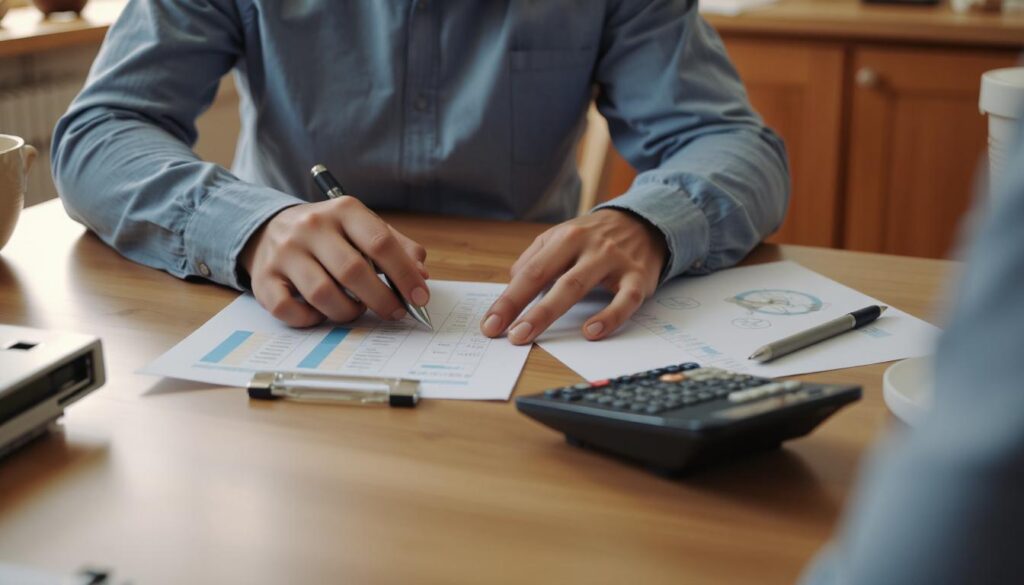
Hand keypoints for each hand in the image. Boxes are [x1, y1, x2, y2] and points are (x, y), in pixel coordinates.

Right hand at [241, 196, 429, 326]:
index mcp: (343, 210)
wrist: (270, 229)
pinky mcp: (263, 278)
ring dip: (348, 311)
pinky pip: (290, 310)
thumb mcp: (363, 228)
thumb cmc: (330, 235)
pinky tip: (321, 313)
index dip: (404, 274)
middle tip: (394, 312)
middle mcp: (311, 227)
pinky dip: (311, 319)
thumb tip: (421, 274)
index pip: (380, 242)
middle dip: (381, 299)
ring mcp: (284, 252)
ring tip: (356, 310)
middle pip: (353, 271)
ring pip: (323, 294)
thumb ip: (397, 247)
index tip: (420, 298)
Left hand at [481, 209, 667, 344]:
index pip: (530, 271)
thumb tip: (512, 286)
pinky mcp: (638, 277)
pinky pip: (624, 300)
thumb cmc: (595, 237)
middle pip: (551, 279)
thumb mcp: (562, 238)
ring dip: (550, 312)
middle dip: (526, 309)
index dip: (508, 300)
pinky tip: (591, 332)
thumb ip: (535, 259)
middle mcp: (588, 246)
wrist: (645, 222)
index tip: (490, 324)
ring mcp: (614, 261)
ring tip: (530, 335)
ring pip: (579, 286)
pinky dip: (609, 317)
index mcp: (565, 237)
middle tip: (507, 335)